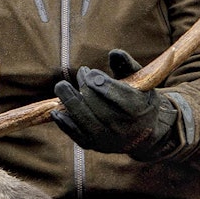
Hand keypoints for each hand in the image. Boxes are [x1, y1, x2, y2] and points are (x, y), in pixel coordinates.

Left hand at [53, 49, 180, 159]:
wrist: (143, 134)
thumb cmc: (140, 101)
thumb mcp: (141, 82)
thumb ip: (128, 65)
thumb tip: (113, 53)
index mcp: (138, 110)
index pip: (117, 96)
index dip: (100, 82)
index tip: (90, 72)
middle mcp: (123, 128)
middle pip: (98, 105)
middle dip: (86, 86)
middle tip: (82, 73)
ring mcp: (107, 139)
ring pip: (85, 119)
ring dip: (70, 101)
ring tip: (62, 86)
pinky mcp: (94, 145)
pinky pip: (76, 134)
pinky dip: (64, 122)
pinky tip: (56, 110)